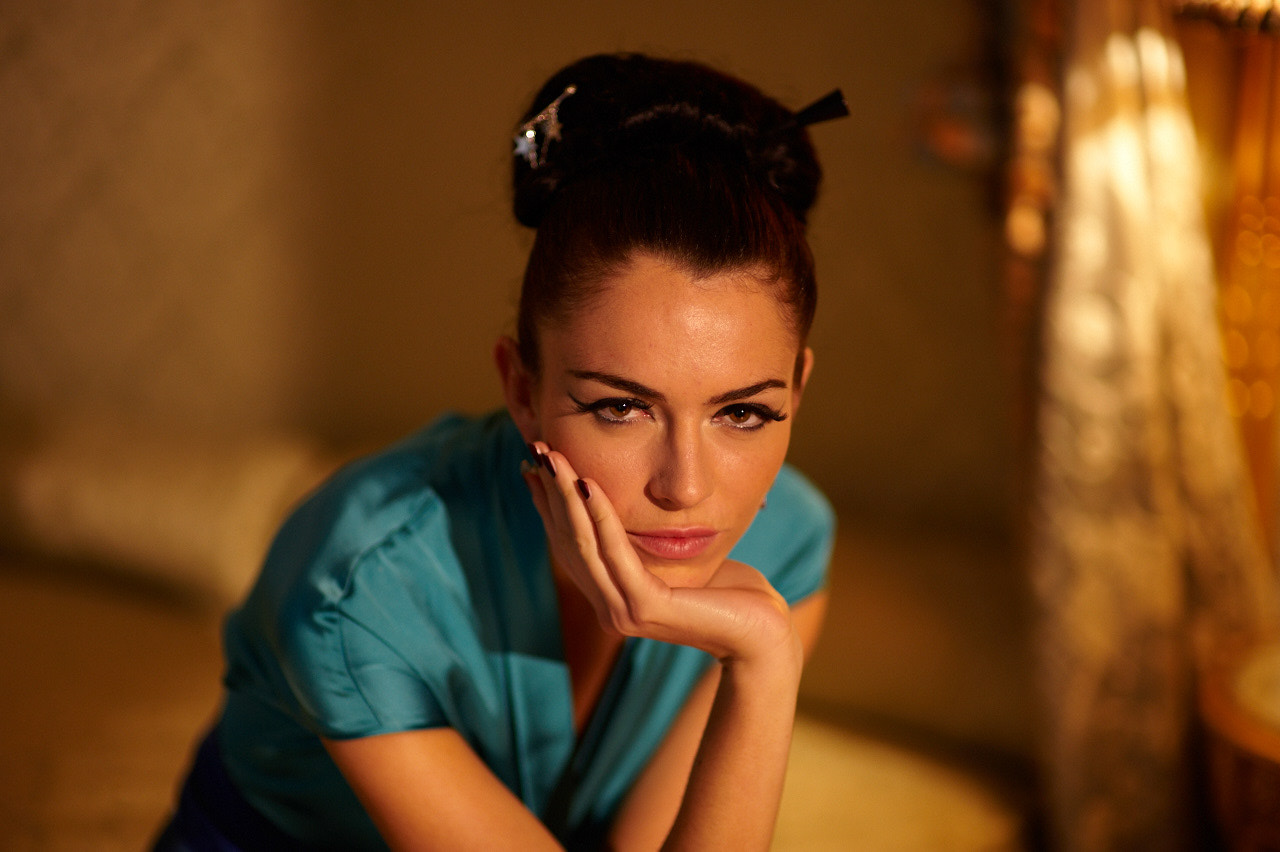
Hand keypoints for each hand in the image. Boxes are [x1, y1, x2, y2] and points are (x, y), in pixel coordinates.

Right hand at [521, 443, 799, 668]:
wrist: (762, 632)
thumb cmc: (729, 590)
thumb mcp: (678, 555)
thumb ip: (646, 536)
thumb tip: (629, 495)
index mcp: (613, 595)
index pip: (569, 543)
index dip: (548, 502)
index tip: (534, 463)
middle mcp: (609, 606)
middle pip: (566, 540)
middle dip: (550, 491)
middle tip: (534, 449)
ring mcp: (622, 611)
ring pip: (583, 544)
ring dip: (565, 497)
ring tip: (554, 459)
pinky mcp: (643, 608)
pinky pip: (615, 553)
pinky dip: (600, 515)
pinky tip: (590, 484)